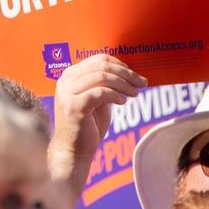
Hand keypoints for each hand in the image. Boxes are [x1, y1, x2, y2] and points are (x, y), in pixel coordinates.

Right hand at [47, 54, 146, 197]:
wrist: (73, 150)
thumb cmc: (88, 125)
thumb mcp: (97, 100)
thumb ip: (105, 85)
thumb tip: (129, 73)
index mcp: (70, 75)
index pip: (98, 59)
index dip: (120, 64)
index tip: (135, 75)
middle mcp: (66, 81)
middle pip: (101, 66)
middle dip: (126, 73)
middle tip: (142, 83)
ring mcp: (68, 93)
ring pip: (101, 77)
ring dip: (124, 84)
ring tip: (135, 93)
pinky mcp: (74, 106)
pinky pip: (100, 93)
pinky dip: (115, 95)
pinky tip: (122, 102)